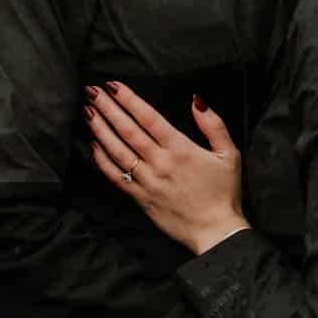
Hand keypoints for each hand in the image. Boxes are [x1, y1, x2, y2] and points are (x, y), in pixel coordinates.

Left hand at [86, 83, 247, 254]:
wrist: (216, 233)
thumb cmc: (224, 192)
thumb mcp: (229, 154)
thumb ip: (214, 125)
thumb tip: (196, 100)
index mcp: (181, 149)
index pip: (148, 118)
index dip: (129, 100)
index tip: (113, 85)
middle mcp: (160, 163)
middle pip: (128, 131)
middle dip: (108, 108)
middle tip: (92, 91)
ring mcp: (148, 182)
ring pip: (118, 152)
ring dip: (101, 130)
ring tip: (88, 112)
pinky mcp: (141, 199)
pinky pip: (116, 178)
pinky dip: (103, 161)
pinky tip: (94, 146)